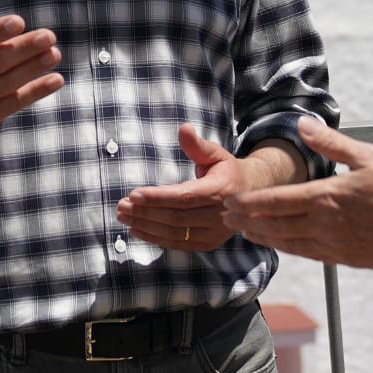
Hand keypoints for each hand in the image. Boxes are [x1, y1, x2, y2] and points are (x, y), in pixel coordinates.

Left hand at [114, 125, 269, 251]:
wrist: (250, 194)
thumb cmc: (227, 170)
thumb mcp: (216, 153)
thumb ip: (197, 145)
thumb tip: (183, 129)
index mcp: (220, 190)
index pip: (184, 197)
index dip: (158, 197)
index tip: (134, 194)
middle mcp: (219, 215)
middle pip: (176, 218)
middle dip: (146, 212)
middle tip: (121, 206)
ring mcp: (214, 233)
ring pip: (175, 234)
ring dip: (146, 226)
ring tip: (124, 216)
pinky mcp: (208, 244)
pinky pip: (179, 244)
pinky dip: (155, 238)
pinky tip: (137, 230)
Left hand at [220, 116, 372, 267]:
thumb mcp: (368, 156)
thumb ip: (332, 142)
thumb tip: (302, 124)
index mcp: (326, 197)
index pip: (276, 202)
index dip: (249, 203)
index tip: (230, 201)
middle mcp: (323, 224)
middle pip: (275, 224)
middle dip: (247, 221)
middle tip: (226, 217)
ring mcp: (333, 244)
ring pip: (288, 242)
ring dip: (263, 237)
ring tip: (245, 233)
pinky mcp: (344, 257)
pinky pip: (307, 254)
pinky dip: (287, 248)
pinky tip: (281, 245)